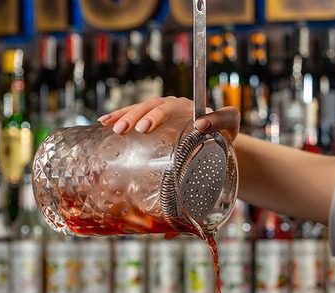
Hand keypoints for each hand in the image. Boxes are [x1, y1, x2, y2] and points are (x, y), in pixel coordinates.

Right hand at [97, 96, 240, 143]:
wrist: (221, 142)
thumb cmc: (225, 133)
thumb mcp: (230, 126)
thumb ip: (222, 120)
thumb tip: (201, 125)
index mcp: (187, 107)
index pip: (169, 107)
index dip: (156, 116)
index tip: (145, 129)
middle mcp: (172, 107)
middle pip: (151, 108)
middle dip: (136, 118)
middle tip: (126, 131)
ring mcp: (161, 114)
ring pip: (139, 110)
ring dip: (124, 117)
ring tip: (113, 129)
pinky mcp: (153, 123)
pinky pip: (134, 116)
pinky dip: (119, 117)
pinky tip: (104, 123)